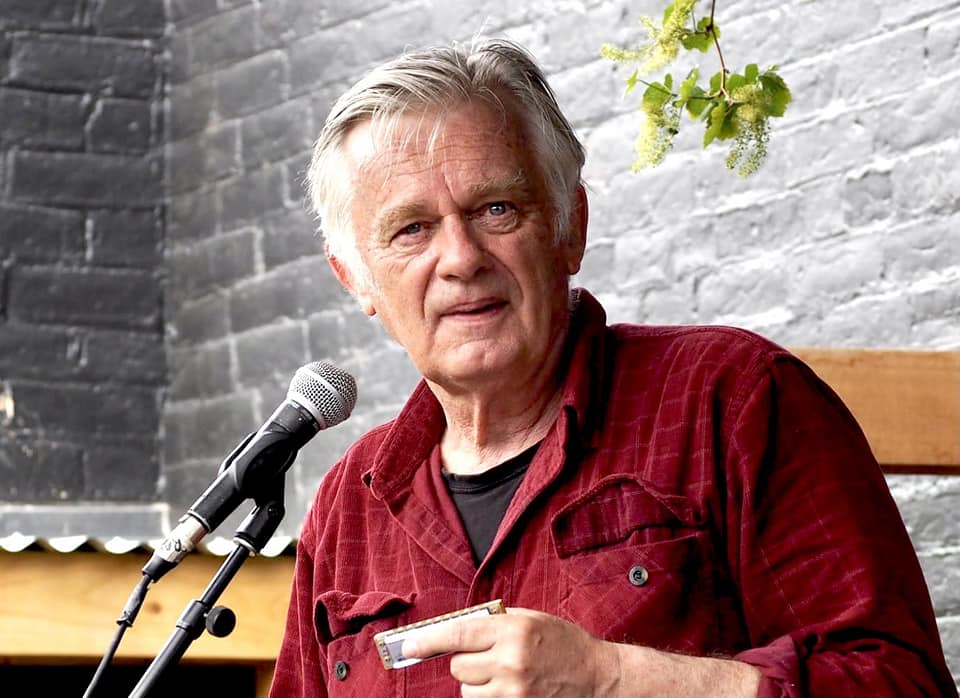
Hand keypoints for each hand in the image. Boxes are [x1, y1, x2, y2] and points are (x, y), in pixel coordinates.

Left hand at [401, 607, 620, 697]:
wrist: (597, 677)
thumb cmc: (562, 643)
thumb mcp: (530, 619)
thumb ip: (493, 622)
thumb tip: (454, 629)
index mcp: (512, 630)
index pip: (458, 634)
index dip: (427, 641)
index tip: (407, 647)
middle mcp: (510, 661)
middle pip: (459, 667)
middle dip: (468, 661)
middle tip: (491, 657)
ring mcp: (514, 691)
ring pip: (467, 691)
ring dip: (478, 683)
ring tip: (504, 674)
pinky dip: (489, 696)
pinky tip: (510, 688)